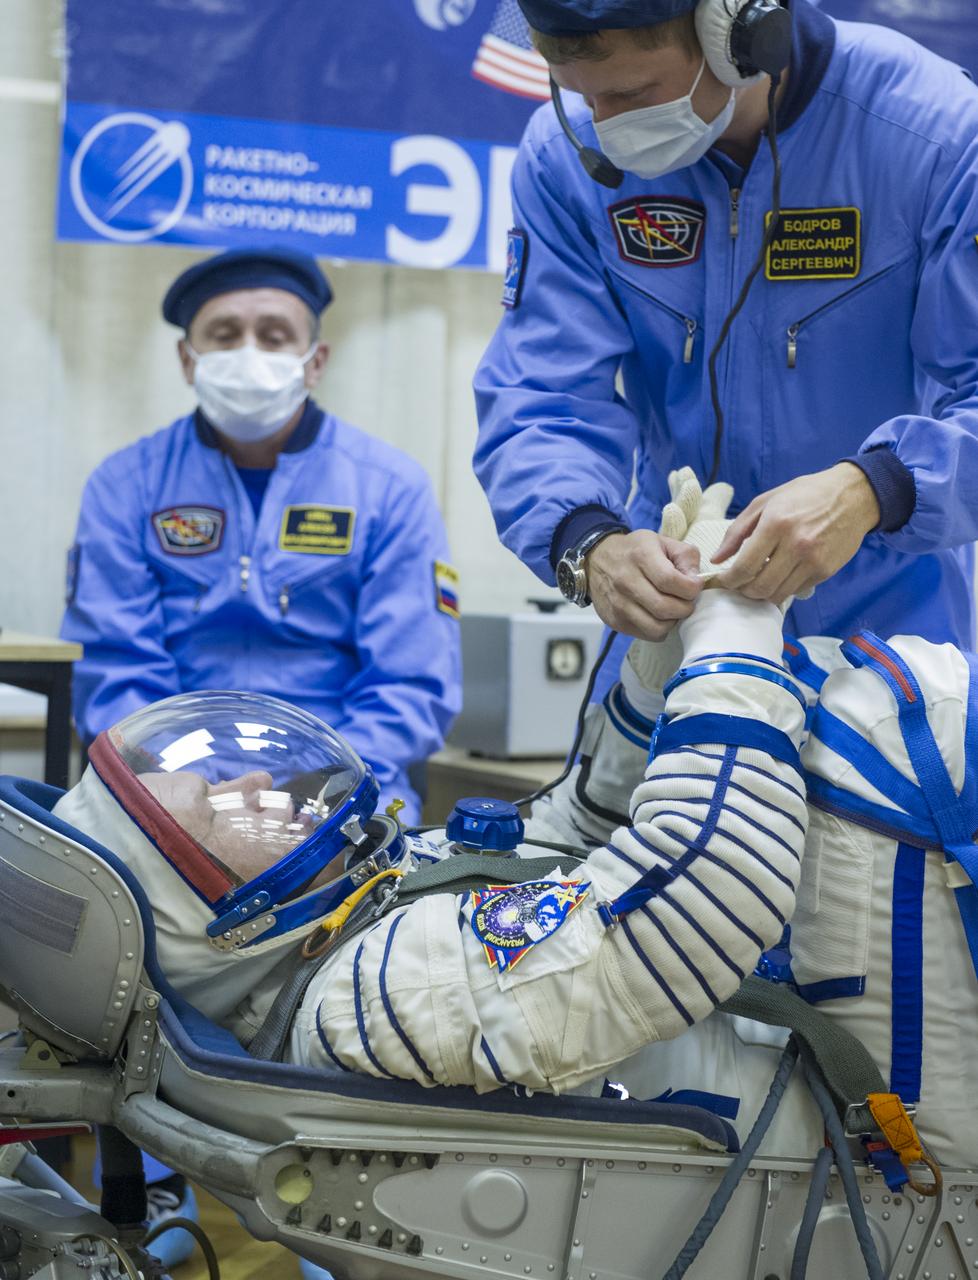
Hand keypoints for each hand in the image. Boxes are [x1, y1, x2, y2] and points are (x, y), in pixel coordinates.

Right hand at [586, 529, 701, 639]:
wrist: (596, 560)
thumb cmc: (635, 551)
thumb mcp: (662, 542)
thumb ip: (686, 556)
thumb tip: (696, 580)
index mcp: (641, 557)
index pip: (671, 581)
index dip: (691, 588)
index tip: (694, 586)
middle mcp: (626, 581)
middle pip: (665, 608)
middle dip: (685, 607)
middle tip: (686, 601)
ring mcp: (618, 604)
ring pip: (657, 627)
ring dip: (672, 621)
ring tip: (673, 610)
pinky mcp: (615, 621)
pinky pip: (646, 634)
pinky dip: (659, 629)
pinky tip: (658, 616)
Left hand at [712, 463, 879, 603]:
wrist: (853, 496)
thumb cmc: (804, 495)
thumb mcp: (765, 502)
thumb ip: (737, 531)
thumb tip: (716, 559)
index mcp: (776, 524)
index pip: (745, 566)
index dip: (729, 580)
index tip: (723, 580)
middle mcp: (796, 545)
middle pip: (760, 586)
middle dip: (744, 590)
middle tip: (739, 584)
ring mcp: (813, 560)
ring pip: (778, 594)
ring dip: (762, 593)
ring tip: (757, 581)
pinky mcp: (826, 571)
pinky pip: (796, 591)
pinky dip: (783, 589)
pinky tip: (780, 576)